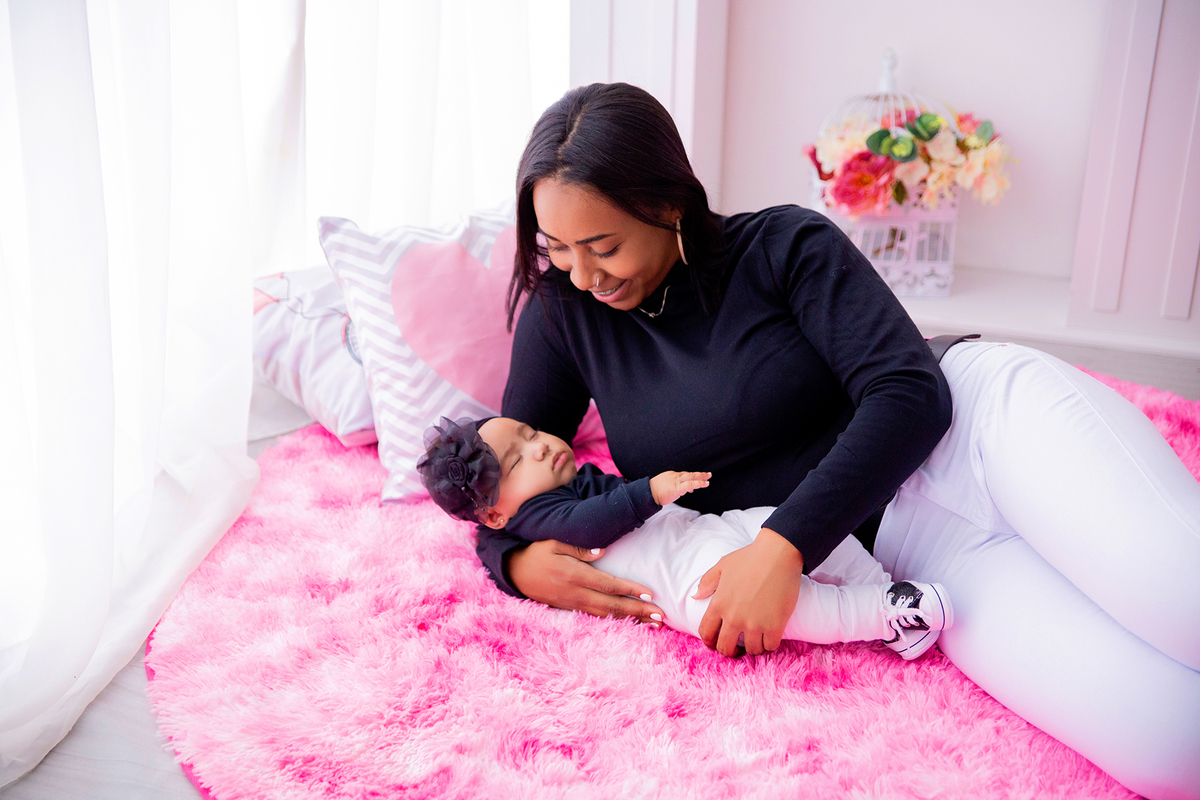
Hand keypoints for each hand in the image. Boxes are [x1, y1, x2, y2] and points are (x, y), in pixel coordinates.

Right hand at [507, 538, 665, 625]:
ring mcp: (573, 604)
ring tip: (653, 624)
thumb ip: (579, 547)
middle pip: (612, 606)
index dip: (630, 590)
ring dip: (631, 620)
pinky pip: (597, 618)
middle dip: (638, 612)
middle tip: (661, 617)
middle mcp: (575, 593)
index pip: (607, 584)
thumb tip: (603, 550)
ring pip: (606, 616)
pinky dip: (617, 622)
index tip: (650, 594)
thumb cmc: (537, 553)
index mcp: (573, 575)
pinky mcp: (570, 610)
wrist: (515, 573)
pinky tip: (631, 624)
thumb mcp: (554, 542)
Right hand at [649, 470, 711, 505]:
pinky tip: (704, 484)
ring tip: (708, 478)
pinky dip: (698, 483)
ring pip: (691, 477)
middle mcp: (674, 476)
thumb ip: (673, 489)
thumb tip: (681, 492)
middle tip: (707, 474)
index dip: (691, 479)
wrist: (648, 494)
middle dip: (699, 474)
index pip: (683, 476)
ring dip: (701, 477)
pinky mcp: (678, 487)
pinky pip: (690, 484)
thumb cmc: (653, 492)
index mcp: (671, 475)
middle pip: (689, 474)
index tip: (695, 484)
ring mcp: (676, 481)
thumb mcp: (664, 488)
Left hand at [693, 527, 803, 656]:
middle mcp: (734, 618)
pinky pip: (770, 647)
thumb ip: (707, 582)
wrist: (778, 554)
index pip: (707, 633)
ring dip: (754, 647)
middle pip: (726, 648)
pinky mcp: (774, 626)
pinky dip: (770, 644)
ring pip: (751, 650)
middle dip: (730, 651)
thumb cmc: (750, 557)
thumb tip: (696, 596)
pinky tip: (770, 636)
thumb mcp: (723, 566)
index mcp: (719, 604)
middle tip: (737, 648)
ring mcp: (754, 624)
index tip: (717, 642)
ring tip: (757, 640)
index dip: (710, 641)